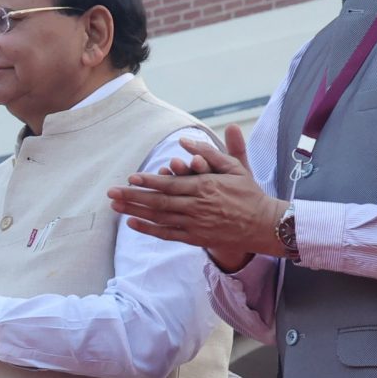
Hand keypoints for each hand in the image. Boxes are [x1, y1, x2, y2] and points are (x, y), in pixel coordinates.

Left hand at [110, 126, 286, 271]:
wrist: (265, 224)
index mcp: (206, 186)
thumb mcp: (235, 167)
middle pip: (159, 202)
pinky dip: (149, 229)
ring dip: (135, 212)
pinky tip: (132, 223)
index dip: (149, 182)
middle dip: (133, 197)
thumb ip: (210, 152)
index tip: (131, 178)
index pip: (171, 184)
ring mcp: (196, 224)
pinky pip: (168, 234)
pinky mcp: (197, 238)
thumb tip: (185, 139)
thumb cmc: (249, 192)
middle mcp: (198, 206)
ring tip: (115, 206)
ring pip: (160, 218)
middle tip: (111, 193)